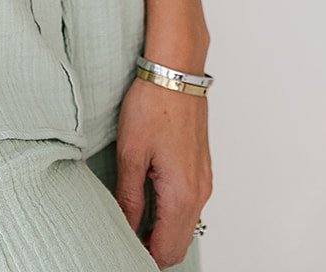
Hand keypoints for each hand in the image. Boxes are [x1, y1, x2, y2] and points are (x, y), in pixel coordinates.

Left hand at [114, 72, 212, 267]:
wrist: (176, 71)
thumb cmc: (153, 105)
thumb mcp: (131, 153)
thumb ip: (130, 197)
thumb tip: (127, 227)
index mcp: (182, 194)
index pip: (167, 249)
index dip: (144, 255)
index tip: (122, 247)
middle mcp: (199, 192)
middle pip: (180, 243)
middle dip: (155, 248)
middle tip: (125, 236)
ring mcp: (203, 180)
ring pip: (186, 225)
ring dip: (163, 231)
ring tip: (133, 217)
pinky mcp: (201, 168)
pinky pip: (190, 205)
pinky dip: (171, 213)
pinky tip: (148, 197)